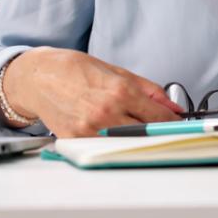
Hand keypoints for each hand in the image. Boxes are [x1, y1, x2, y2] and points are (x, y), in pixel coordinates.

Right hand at [2, 47, 183, 136]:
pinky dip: (114, 143)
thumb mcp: (118, 71)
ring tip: (138, 131)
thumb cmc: (76, 70)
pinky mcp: (77, 140)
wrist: (39, 77)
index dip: (172, 122)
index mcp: (121, 91)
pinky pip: (104, 147)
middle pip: (146, 133)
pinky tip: (114, 134)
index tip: (179, 124)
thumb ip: (149, 90)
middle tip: (164, 130)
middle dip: (158, 132)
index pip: (158, 116)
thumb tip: (172, 105)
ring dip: (137, 140)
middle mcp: (107, 112)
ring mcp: (91, 129)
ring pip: (126, 143)